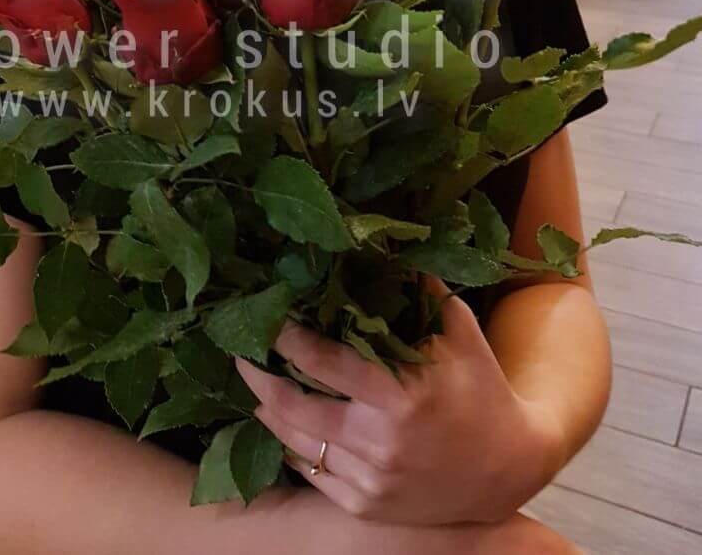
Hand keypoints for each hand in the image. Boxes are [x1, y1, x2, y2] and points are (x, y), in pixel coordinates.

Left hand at [236, 283, 563, 526]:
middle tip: (239, 352)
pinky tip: (282, 425)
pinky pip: (313, 475)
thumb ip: (419, 290)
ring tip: (253, 384)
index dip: (286, 338)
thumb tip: (382, 242)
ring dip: (268, 411)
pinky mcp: (367, 506)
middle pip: (293, 408)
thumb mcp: (458, 332)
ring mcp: (370, 479)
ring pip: (296, 443)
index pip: (321, 362)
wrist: (510, 467)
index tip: (267, 316)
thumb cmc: (482, 389)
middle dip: (258, 377)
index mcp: (398, 396)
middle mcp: (378, 442)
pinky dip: (293, 448)